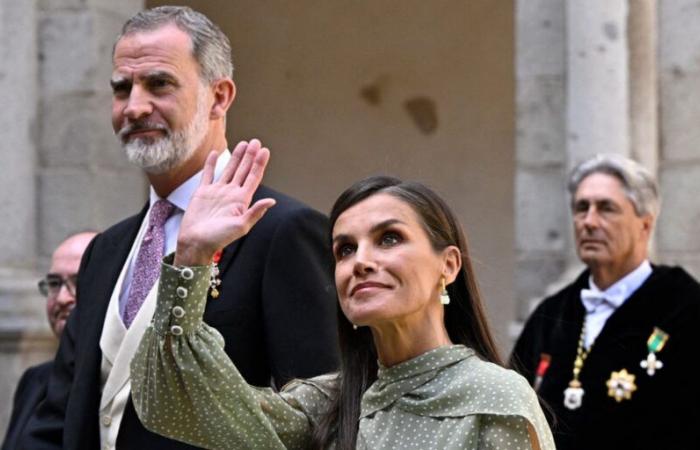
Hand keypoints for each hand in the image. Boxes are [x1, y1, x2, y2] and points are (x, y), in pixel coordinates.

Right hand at [175, 139, 275, 265]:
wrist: (195, 243)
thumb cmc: (218, 238)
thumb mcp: (241, 226)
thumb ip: (255, 212)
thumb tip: (272, 201)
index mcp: (241, 200)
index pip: (253, 178)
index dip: (259, 164)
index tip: (265, 151)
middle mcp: (231, 194)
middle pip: (243, 170)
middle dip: (250, 156)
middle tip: (256, 142)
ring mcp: (217, 192)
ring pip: (229, 169)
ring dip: (236, 157)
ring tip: (243, 144)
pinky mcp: (203, 192)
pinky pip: (208, 174)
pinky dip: (211, 163)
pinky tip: (215, 153)